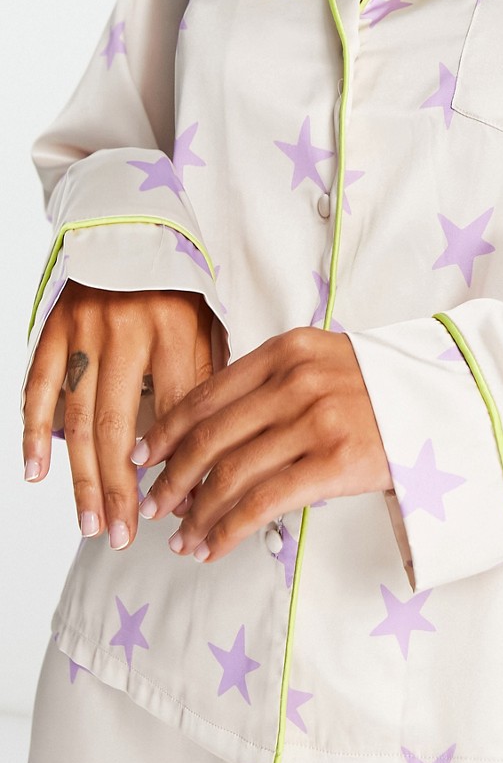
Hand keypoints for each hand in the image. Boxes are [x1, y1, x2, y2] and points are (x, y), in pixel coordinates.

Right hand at [22, 282, 213, 547]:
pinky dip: (33, 431)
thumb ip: (206, 377)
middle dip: (124, 489)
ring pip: (80, 418)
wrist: (132, 227)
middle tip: (127, 535)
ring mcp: (83, 330)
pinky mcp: (52, 327)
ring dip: (84, 477)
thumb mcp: (207, 322)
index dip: (179, 464)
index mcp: (176, 328)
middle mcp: (128, 329)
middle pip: (123, 426)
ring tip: (93, 523)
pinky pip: (37, 386)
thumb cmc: (177, 286)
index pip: (177, 414)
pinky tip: (37, 472)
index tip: (184, 508)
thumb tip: (209, 452)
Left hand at [135, 326, 390, 562]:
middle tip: (154, 505)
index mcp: (290, 349)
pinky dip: (226, 530)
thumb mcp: (329, 364)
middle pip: (212, 436)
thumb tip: (212, 433)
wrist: (455, 406)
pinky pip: (263, 503)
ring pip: (231, 474)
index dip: (168, 430)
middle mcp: (298, 379)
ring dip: (196, 514)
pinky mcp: (337, 462)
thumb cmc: (387, 392)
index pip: (209, 392)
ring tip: (181, 539)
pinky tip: (212, 547)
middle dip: (172, 478)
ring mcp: (318, 419)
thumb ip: (276, 383)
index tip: (145, 456)